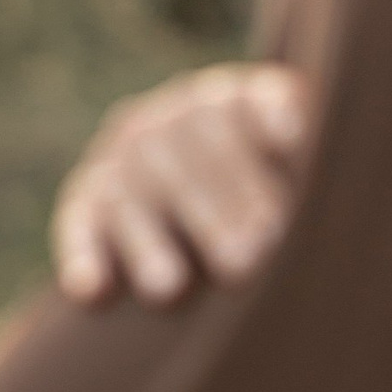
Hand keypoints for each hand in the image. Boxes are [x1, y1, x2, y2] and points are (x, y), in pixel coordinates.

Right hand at [52, 65, 311, 303]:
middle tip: (249, 257)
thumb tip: (313, 152)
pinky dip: (82, 254)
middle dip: (217, 205)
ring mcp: (122, 157)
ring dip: (148, 241)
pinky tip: (93, 289)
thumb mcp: (293, 170)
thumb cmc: (273, 195)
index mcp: (227, 101)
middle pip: (187, 149)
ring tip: (170, 289)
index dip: (268, 120)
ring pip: (130, 190)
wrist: (196, 202)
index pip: (243, 104)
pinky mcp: (86, 199)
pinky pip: (78, 221)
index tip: (295, 144)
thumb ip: (305, 160)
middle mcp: (170, 120)